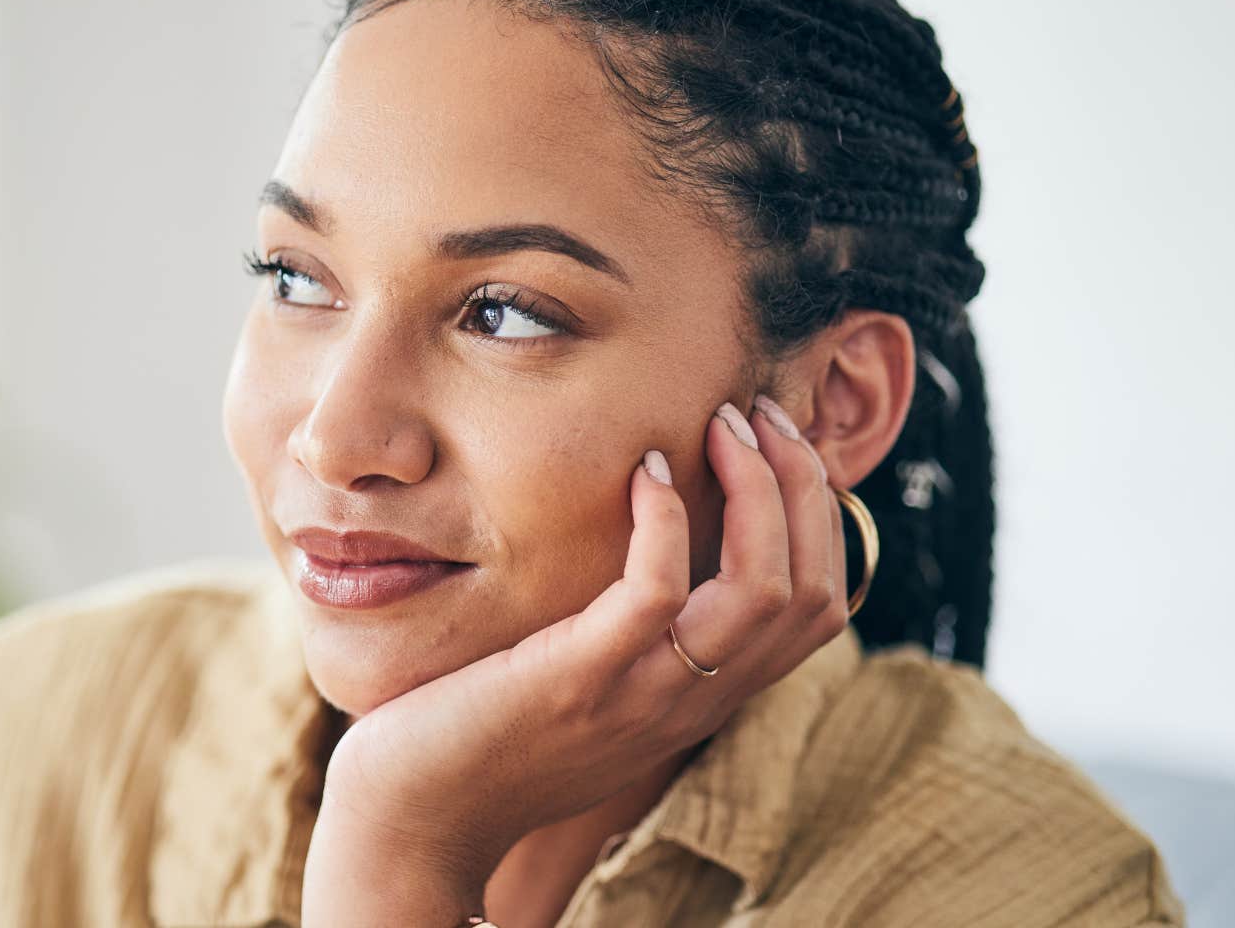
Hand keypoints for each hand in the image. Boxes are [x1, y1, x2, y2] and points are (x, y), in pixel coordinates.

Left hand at [300, 395, 849, 926]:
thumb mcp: (587, 682)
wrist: (415, 821)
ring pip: (759, 591)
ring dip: (756, 490)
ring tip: (718, 426)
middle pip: (808, 592)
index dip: (818, 518)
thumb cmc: (484, 733)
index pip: (820, 611)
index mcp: (701, 697)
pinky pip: (656, 595)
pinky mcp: (576, 682)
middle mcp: (689, 702)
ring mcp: (638, 695)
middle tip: (754, 414)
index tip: (775, 445)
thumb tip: (655, 545)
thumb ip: (633, 633)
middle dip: (800, 486)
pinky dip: (664, 521)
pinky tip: (642, 470)